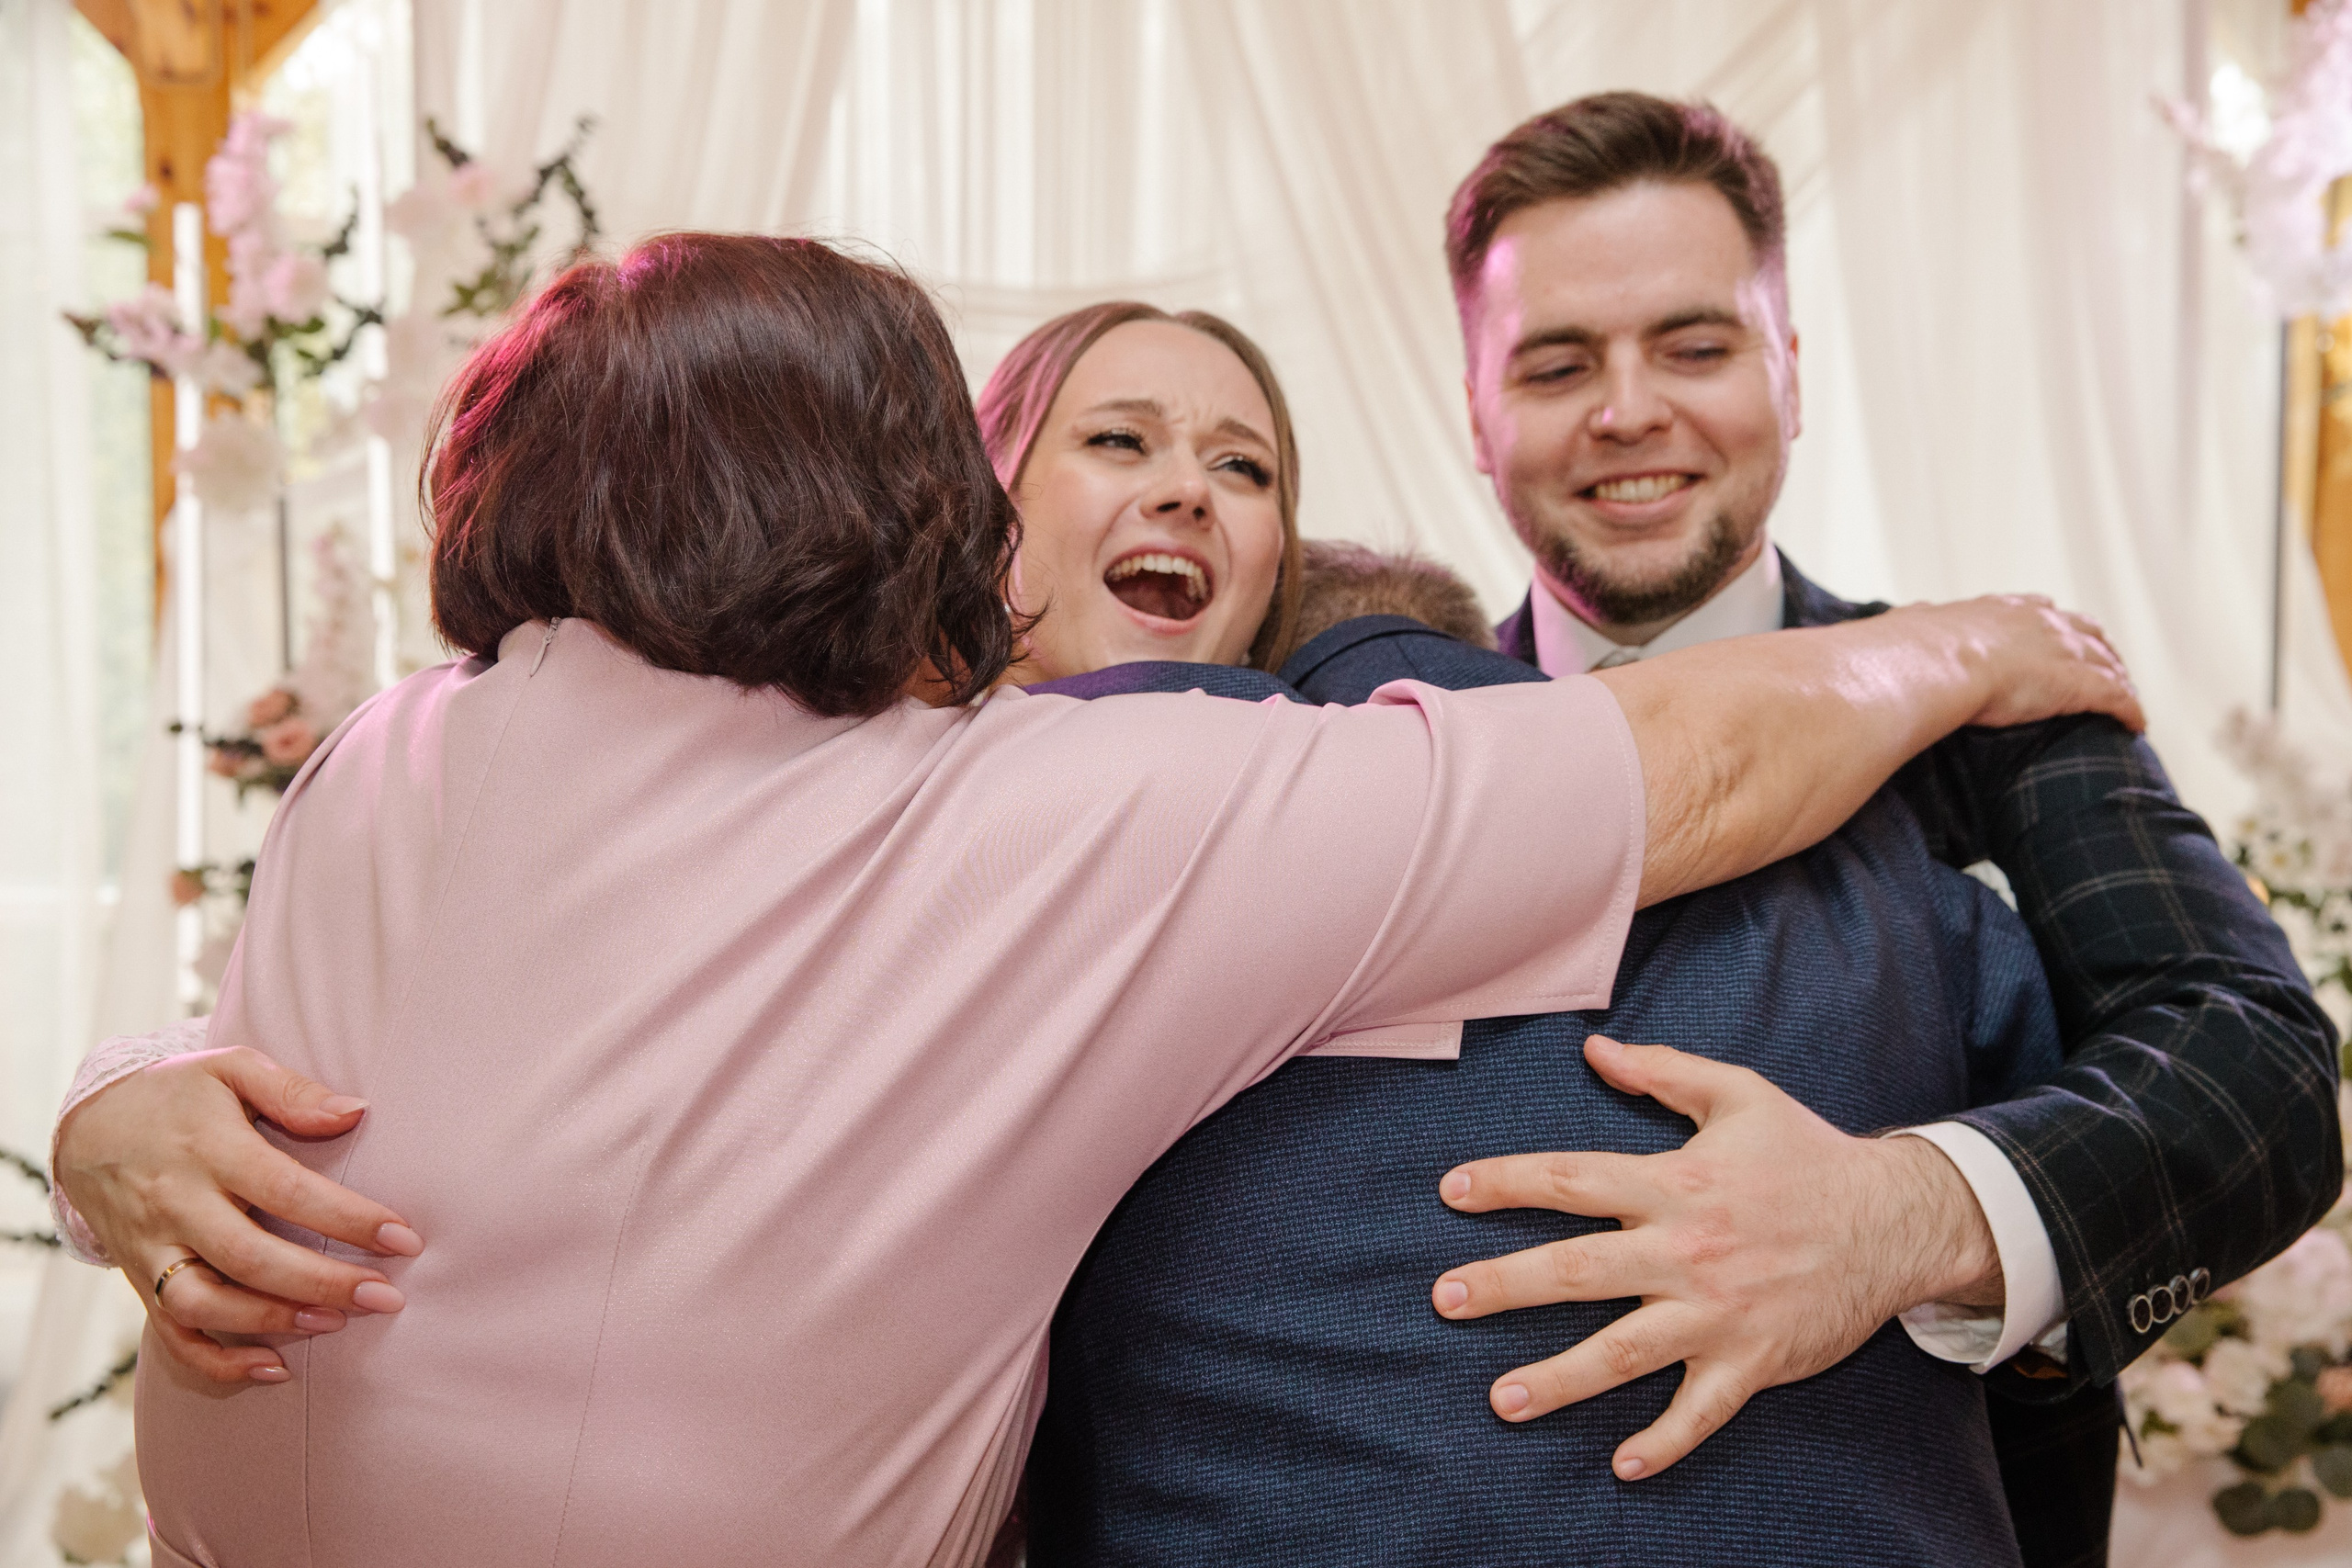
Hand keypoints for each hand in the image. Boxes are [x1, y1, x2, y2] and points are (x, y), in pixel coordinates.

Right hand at [54, 1046, 423, 1384]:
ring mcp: (152, 1247)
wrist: (89, 1126)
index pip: (287, 1190)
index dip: (348, 1219)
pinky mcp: (139, 1278)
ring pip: (205, 1304)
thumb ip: (293, 1091)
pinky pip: (171, 1334)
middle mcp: (176, 1204)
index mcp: (208, 1148)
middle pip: (250, 1257)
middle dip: (323, 1284)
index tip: (404, 1239)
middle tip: (386, 1298)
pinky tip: (273, 1369)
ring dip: (272, 1323)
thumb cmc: (179, 1094)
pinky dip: (217, 1362)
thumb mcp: (231, 1069)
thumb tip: (357, 1113)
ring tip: (335, 1324)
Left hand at [1429, 1035, 1999, 1479]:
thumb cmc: (1810, 1155)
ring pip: (1625, 1352)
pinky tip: (1622, 1465)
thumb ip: (1664, 1071)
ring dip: (1560, 1379)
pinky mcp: (1755, 1360)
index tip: (1452, 1192)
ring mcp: (1720, 1311)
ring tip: (1501, 1400)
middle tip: (1445, 1300)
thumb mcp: (1740, 1095)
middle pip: (1579, 1270)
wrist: (1899, 1220)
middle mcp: (1688, 1250)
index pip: (1573, 1180)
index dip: (1507, 1182)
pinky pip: (1702, 1410)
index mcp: (1677, 1182)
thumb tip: (1595, 1048)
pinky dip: (1665, 1440)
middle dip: (1505, 1285)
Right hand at [1918, 595, 2144, 733]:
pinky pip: (2117, 697)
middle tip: (2104, 666)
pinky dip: (2129, 709)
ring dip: (2118, 678)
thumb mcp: (1911, 625)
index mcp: (1999, 611)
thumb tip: (1902, 619)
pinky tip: (2136, 724)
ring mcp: (2063, 651)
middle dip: (2098, 648)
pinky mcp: (2079, 683)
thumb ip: (1914, 623)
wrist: (1931, 662)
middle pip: (2085, 631)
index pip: (2038, 610)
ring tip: (2124, 696)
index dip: (2053, 623)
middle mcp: (2040, 623)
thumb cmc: (1912, 649)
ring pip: (2108, 662)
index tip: (2057, 632)